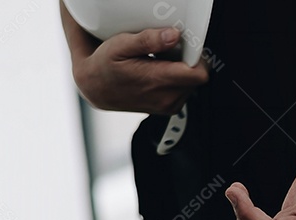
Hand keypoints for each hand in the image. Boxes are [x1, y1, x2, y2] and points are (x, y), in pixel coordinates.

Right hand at [71, 28, 208, 113]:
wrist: (96, 89)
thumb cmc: (105, 66)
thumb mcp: (121, 45)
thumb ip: (148, 40)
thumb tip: (173, 35)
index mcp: (158, 82)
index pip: (199, 74)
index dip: (197, 57)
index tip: (186, 47)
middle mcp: (167, 98)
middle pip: (197, 77)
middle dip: (188, 62)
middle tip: (169, 52)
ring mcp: (169, 106)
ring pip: (193, 85)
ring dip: (182, 72)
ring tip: (161, 63)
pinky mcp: (169, 109)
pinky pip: (185, 91)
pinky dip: (177, 81)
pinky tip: (160, 73)